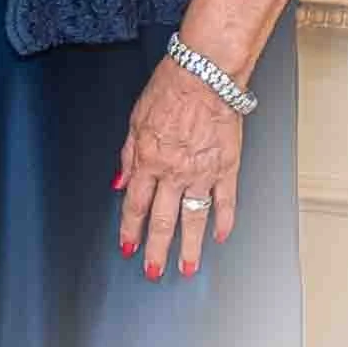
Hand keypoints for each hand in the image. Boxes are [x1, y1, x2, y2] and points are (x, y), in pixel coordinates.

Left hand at [115, 57, 241, 279]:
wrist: (205, 75)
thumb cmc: (169, 89)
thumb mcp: (135, 119)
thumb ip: (128, 155)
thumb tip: (120, 182)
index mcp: (148, 159)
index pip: (136, 204)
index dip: (130, 228)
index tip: (128, 246)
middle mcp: (173, 171)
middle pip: (163, 220)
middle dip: (156, 249)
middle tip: (154, 271)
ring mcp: (202, 173)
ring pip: (194, 218)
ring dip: (191, 247)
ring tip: (188, 267)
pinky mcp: (227, 168)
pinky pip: (226, 201)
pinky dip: (225, 221)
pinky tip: (221, 236)